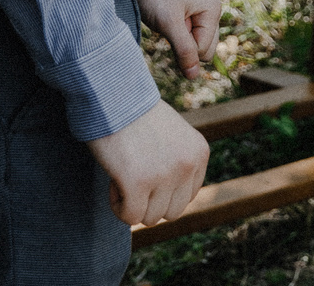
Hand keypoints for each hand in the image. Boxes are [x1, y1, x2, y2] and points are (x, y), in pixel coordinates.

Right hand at [88, 99, 207, 228]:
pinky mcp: (138, 183)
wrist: (113, 95)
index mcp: (199, 153)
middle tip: (133, 176)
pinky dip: (117, 206)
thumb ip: (177, 162)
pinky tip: (113, 183)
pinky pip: (129, 217)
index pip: (186, 197)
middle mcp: (187, 165)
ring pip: (150, 218)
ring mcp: (165, 175)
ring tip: (123, 175)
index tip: (146, 171)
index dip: (162, 192)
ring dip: (132, 203)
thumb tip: (169, 200)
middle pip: (171, 212)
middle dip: (149, 202)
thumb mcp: (172, 135)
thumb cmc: (136, 114)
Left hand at [135, 0, 221, 81]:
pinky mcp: (190, 22)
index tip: (169, 26)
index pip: (203, 50)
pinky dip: (176, 41)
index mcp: (213, 10)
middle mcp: (211, 14)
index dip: (184, 46)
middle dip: (184, 46)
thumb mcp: (169, 23)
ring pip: (197, 49)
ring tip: (168, 24)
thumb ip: (184, 49)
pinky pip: (188, 43)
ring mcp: (201, 18)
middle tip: (169, 26)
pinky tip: (167, 26)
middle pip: (205, 52)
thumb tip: (194, 77)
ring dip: (179, 43)